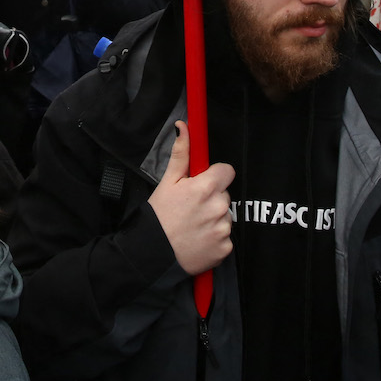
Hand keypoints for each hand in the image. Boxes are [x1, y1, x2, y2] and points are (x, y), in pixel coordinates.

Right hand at [147, 122, 233, 275]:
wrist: (153, 253)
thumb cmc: (159, 216)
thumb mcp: (167, 182)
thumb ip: (181, 153)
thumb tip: (184, 127)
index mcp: (206, 187)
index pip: (227, 171)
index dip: (215, 175)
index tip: (203, 183)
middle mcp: (219, 207)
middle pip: (225, 194)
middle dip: (212, 197)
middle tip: (192, 207)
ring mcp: (223, 229)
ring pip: (225, 215)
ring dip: (214, 218)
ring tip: (193, 225)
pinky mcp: (225, 248)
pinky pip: (226, 236)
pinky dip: (215, 238)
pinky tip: (199, 239)